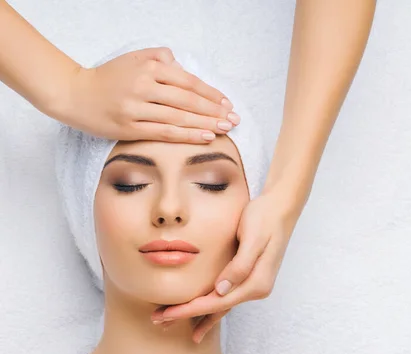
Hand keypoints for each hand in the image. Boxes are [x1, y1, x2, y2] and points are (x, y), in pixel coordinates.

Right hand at [57, 47, 239, 143]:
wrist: (75, 95)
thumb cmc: (109, 78)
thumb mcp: (133, 58)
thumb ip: (159, 57)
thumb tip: (181, 65)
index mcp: (148, 69)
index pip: (188, 82)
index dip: (210, 94)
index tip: (227, 103)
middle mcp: (143, 87)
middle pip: (187, 101)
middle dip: (214, 111)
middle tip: (234, 119)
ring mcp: (136, 108)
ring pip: (179, 118)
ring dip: (206, 124)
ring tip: (225, 129)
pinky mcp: (130, 128)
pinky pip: (165, 133)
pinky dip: (187, 135)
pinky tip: (205, 137)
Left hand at [151, 189, 300, 342]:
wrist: (279, 208)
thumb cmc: (264, 219)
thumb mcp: (253, 238)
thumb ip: (240, 265)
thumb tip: (221, 289)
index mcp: (257, 283)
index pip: (218, 302)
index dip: (191, 309)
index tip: (167, 314)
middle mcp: (256, 289)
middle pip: (217, 308)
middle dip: (187, 315)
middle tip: (159, 320)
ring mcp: (253, 285)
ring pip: (220, 306)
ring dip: (197, 316)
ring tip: (171, 322)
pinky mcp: (248, 278)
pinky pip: (225, 297)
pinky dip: (209, 307)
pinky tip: (198, 316)